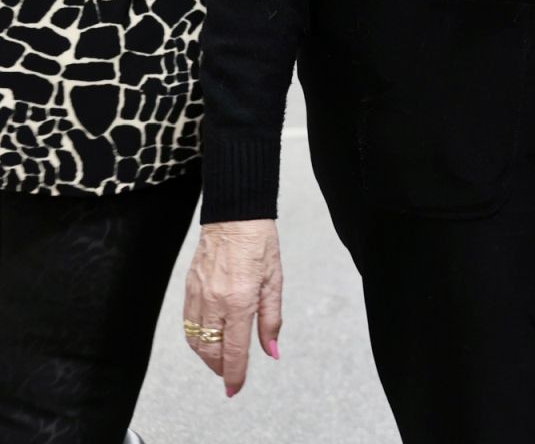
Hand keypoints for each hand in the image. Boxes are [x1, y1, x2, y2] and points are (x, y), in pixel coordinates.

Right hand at [183, 219, 283, 397]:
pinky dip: (196, 339)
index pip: (235, 350)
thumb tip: (272, 351)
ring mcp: (198, 296)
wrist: (234, 217)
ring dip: (207, 357)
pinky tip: (208, 340)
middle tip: (231, 376)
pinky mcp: (188, 290)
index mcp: (239, 301)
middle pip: (211, 350)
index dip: (235, 374)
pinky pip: (188, 324)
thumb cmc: (260, 244)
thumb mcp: (275, 282)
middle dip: (220, 368)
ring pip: (195, 341)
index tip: (235, 389)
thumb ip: (271, 320)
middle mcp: (214, 302)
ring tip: (221, 361)